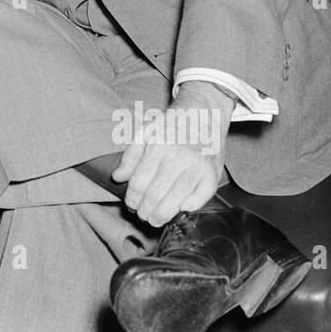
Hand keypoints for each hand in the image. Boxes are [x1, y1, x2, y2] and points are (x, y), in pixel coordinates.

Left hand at [113, 81, 232, 226]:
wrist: (204, 112)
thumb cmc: (172, 124)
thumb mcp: (145, 132)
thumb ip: (130, 156)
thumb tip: (118, 177)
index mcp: (158, 146)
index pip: (139, 183)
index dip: (132, 199)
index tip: (131, 205)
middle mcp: (177, 156)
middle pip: (155, 194)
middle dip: (145, 210)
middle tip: (143, 215)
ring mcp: (196, 166)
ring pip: (176, 199)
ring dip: (163, 215)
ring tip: (156, 219)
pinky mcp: (212, 173)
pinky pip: (202, 196)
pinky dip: (192, 206)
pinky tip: (181, 211)